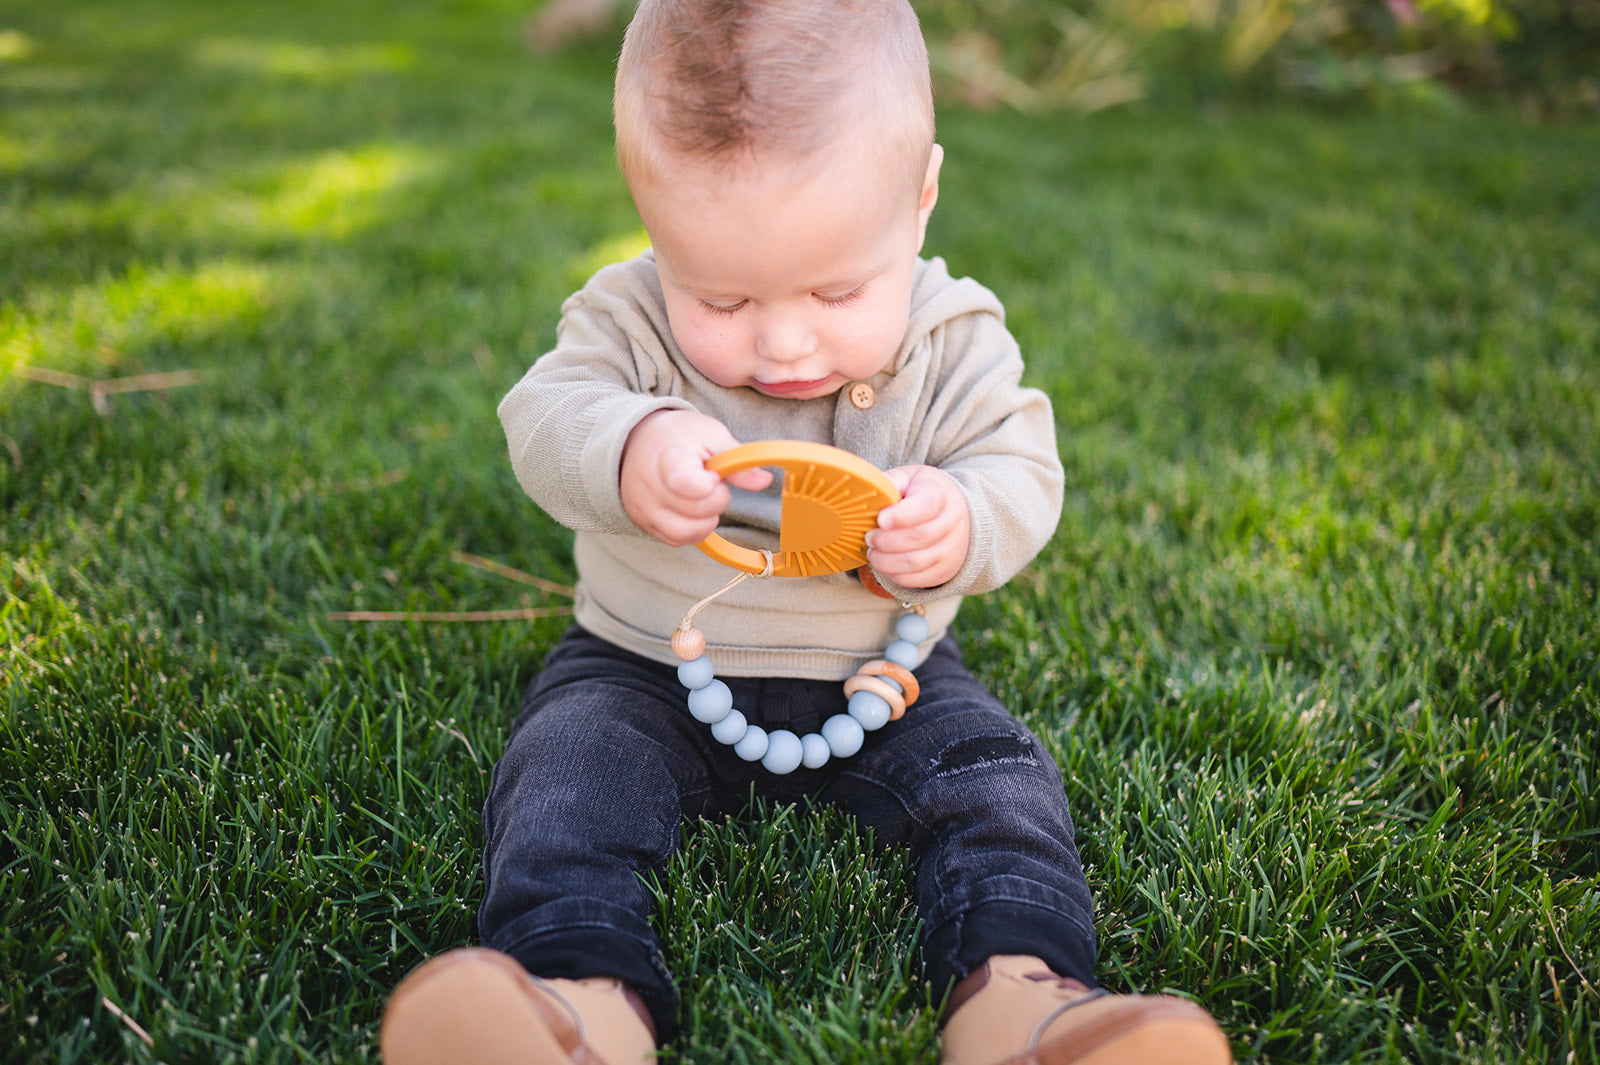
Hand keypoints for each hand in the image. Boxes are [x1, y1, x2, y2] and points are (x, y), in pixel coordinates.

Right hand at [620, 410, 772, 545]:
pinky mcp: (643, 523)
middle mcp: (651, 488)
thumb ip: (738, 459)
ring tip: (703, 499)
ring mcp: (644, 509)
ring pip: (686, 533)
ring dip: (706, 520)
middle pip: (698, 511)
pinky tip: (693, 511)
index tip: (711, 472)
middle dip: (716, 499)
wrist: (636, 440)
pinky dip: (692, 530)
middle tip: (710, 482)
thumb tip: (765, 481)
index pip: (689, 485)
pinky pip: (675, 540)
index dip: (711, 484)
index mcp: (668, 460)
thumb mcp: (711, 435)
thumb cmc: (679, 436)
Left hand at [867, 465, 969, 588]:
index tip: (880, 519)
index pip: (926, 506)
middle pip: (918, 537)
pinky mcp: (945, 570)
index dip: (900, 515)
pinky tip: (884, 563)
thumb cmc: (923, 493)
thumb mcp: (911, 478)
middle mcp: (952, 522)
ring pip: (916, 562)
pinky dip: (894, 575)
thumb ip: (893, 481)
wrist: (954, 513)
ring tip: (873, 552)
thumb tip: (875, 486)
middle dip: (886, 540)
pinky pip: (916, 580)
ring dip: (886, 561)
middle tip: (869, 537)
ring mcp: (951, 549)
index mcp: (942, 494)